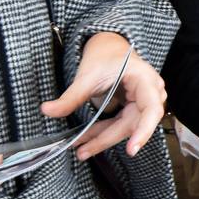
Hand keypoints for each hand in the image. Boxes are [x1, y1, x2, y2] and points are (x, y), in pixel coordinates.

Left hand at [41, 32, 165, 160]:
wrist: (108, 48)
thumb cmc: (104, 56)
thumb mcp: (88, 76)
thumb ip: (70, 97)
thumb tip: (47, 111)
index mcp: (145, 80)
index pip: (151, 110)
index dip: (143, 131)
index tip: (131, 150)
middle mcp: (151, 93)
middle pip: (133, 123)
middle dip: (106, 138)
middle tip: (83, 151)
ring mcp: (144, 102)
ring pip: (125, 127)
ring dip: (102, 138)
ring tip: (81, 149)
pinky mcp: (135, 109)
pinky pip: (121, 125)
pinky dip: (104, 132)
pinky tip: (88, 140)